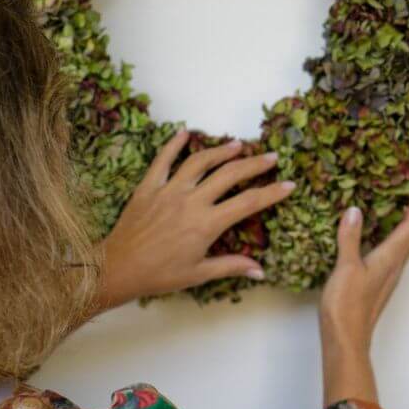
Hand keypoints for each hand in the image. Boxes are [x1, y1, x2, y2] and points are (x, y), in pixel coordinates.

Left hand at [94, 128, 295, 309]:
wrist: (118, 268)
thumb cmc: (160, 275)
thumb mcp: (198, 274)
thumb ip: (230, 267)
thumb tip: (260, 271)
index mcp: (207, 224)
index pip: (248, 203)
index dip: (272, 193)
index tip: (289, 185)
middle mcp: (191, 201)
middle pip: (229, 175)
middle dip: (254, 164)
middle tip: (271, 157)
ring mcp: (169, 190)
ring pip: (200, 162)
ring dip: (221, 151)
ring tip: (237, 145)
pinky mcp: (148, 186)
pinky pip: (162, 160)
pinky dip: (173, 144)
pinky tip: (184, 133)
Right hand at [318, 191, 408, 405]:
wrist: (346, 339)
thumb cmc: (347, 306)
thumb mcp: (346, 267)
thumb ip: (350, 238)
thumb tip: (355, 211)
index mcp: (390, 258)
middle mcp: (394, 266)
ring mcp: (387, 277)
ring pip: (403, 246)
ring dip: (404, 226)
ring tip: (396, 209)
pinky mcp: (377, 284)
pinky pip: (391, 255)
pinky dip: (391, 240)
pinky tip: (377, 238)